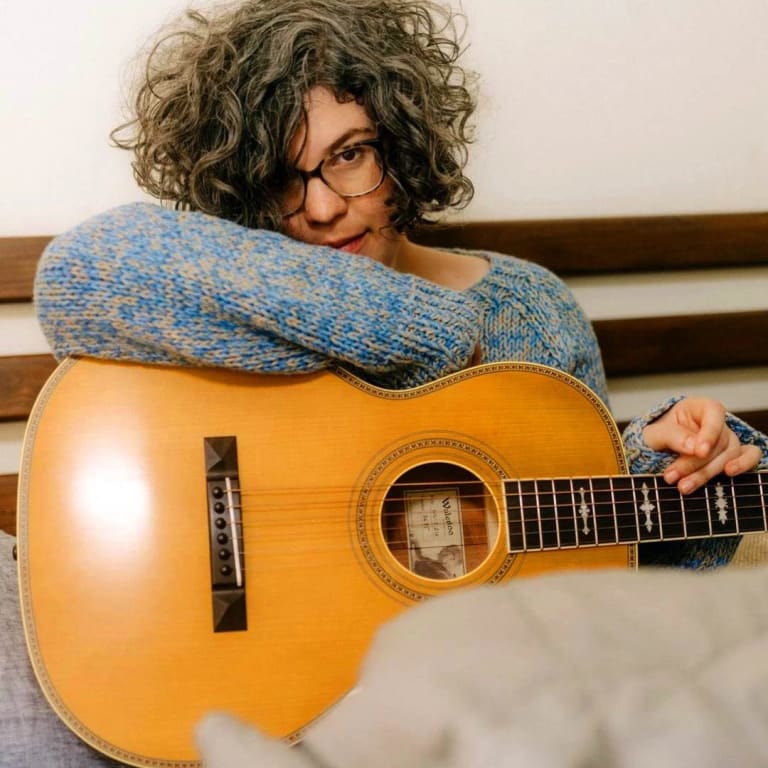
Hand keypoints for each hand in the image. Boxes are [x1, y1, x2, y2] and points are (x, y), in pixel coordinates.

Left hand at [642, 397, 762, 493]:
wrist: (654, 452)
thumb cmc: (656, 438)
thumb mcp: (652, 434)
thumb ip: (670, 436)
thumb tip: (694, 447)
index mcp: (697, 408)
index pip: (713, 412)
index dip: (710, 432)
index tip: (699, 451)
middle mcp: (715, 422)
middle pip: (718, 441)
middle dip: (694, 462)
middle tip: (672, 476)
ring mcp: (726, 439)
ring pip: (729, 455)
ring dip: (706, 473)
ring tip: (683, 486)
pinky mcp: (732, 455)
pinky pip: (750, 456)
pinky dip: (744, 464)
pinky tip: (730, 474)